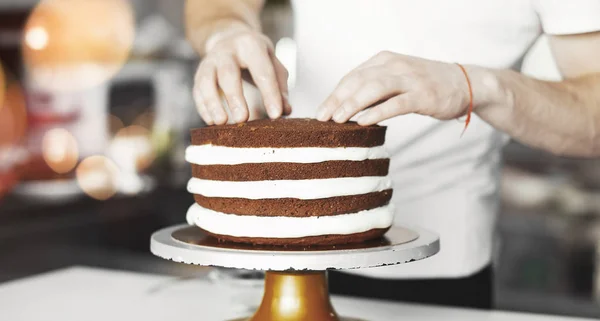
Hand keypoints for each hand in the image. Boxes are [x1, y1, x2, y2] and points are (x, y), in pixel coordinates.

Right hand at [193, 25, 290, 124]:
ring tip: (222, 122)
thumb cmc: (258, 57)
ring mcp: (210, 60)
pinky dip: (203, 107)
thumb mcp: (273, 65)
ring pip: (207, 81)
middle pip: (228, 73)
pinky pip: (198, 90)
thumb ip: (280, 87)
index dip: (270, 93)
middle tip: (243, 119)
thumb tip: (285, 111)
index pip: (262, 71)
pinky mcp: (200, 73)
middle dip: (235, 97)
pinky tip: (211, 122)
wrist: (230, 38)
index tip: (276, 115)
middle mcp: (227, 50)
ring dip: (213, 103)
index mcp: (251, 45)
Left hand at [317, 51, 471, 125]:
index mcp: (384, 60)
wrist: (465, 83)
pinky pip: (396, 103)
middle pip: (358, 81)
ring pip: (374, 89)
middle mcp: (395, 66)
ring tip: (338, 119)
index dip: (334, 94)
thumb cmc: (425, 85)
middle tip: (322, 118)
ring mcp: (410, 79)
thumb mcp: (396, 80)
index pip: (352, 77)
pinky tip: (363, 121)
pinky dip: (378, 112)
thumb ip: (373, 89)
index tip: (320, 112)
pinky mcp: (423, 95)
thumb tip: (344, 108)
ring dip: (353, 104)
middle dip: (337, 100)